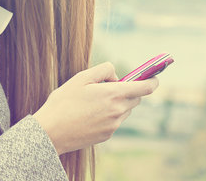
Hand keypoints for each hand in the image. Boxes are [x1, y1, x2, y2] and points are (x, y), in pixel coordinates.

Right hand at [33, 62, 158, 154]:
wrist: (51, 132)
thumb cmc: (64, 102)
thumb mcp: (82, 77)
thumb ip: (103, 70)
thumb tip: (116, 76)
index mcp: (114, 94)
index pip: (145, 87)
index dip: (153, 80)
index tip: (154, 77)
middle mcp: (118, 111)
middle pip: (135, 98)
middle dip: (128, 90)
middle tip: (110, 86)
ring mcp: (113, 125)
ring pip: (125, 110)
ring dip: (118, 103)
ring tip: (95, 101)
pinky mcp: (106, 135)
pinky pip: (115, 121)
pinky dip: (109, 114)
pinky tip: (90, 113)